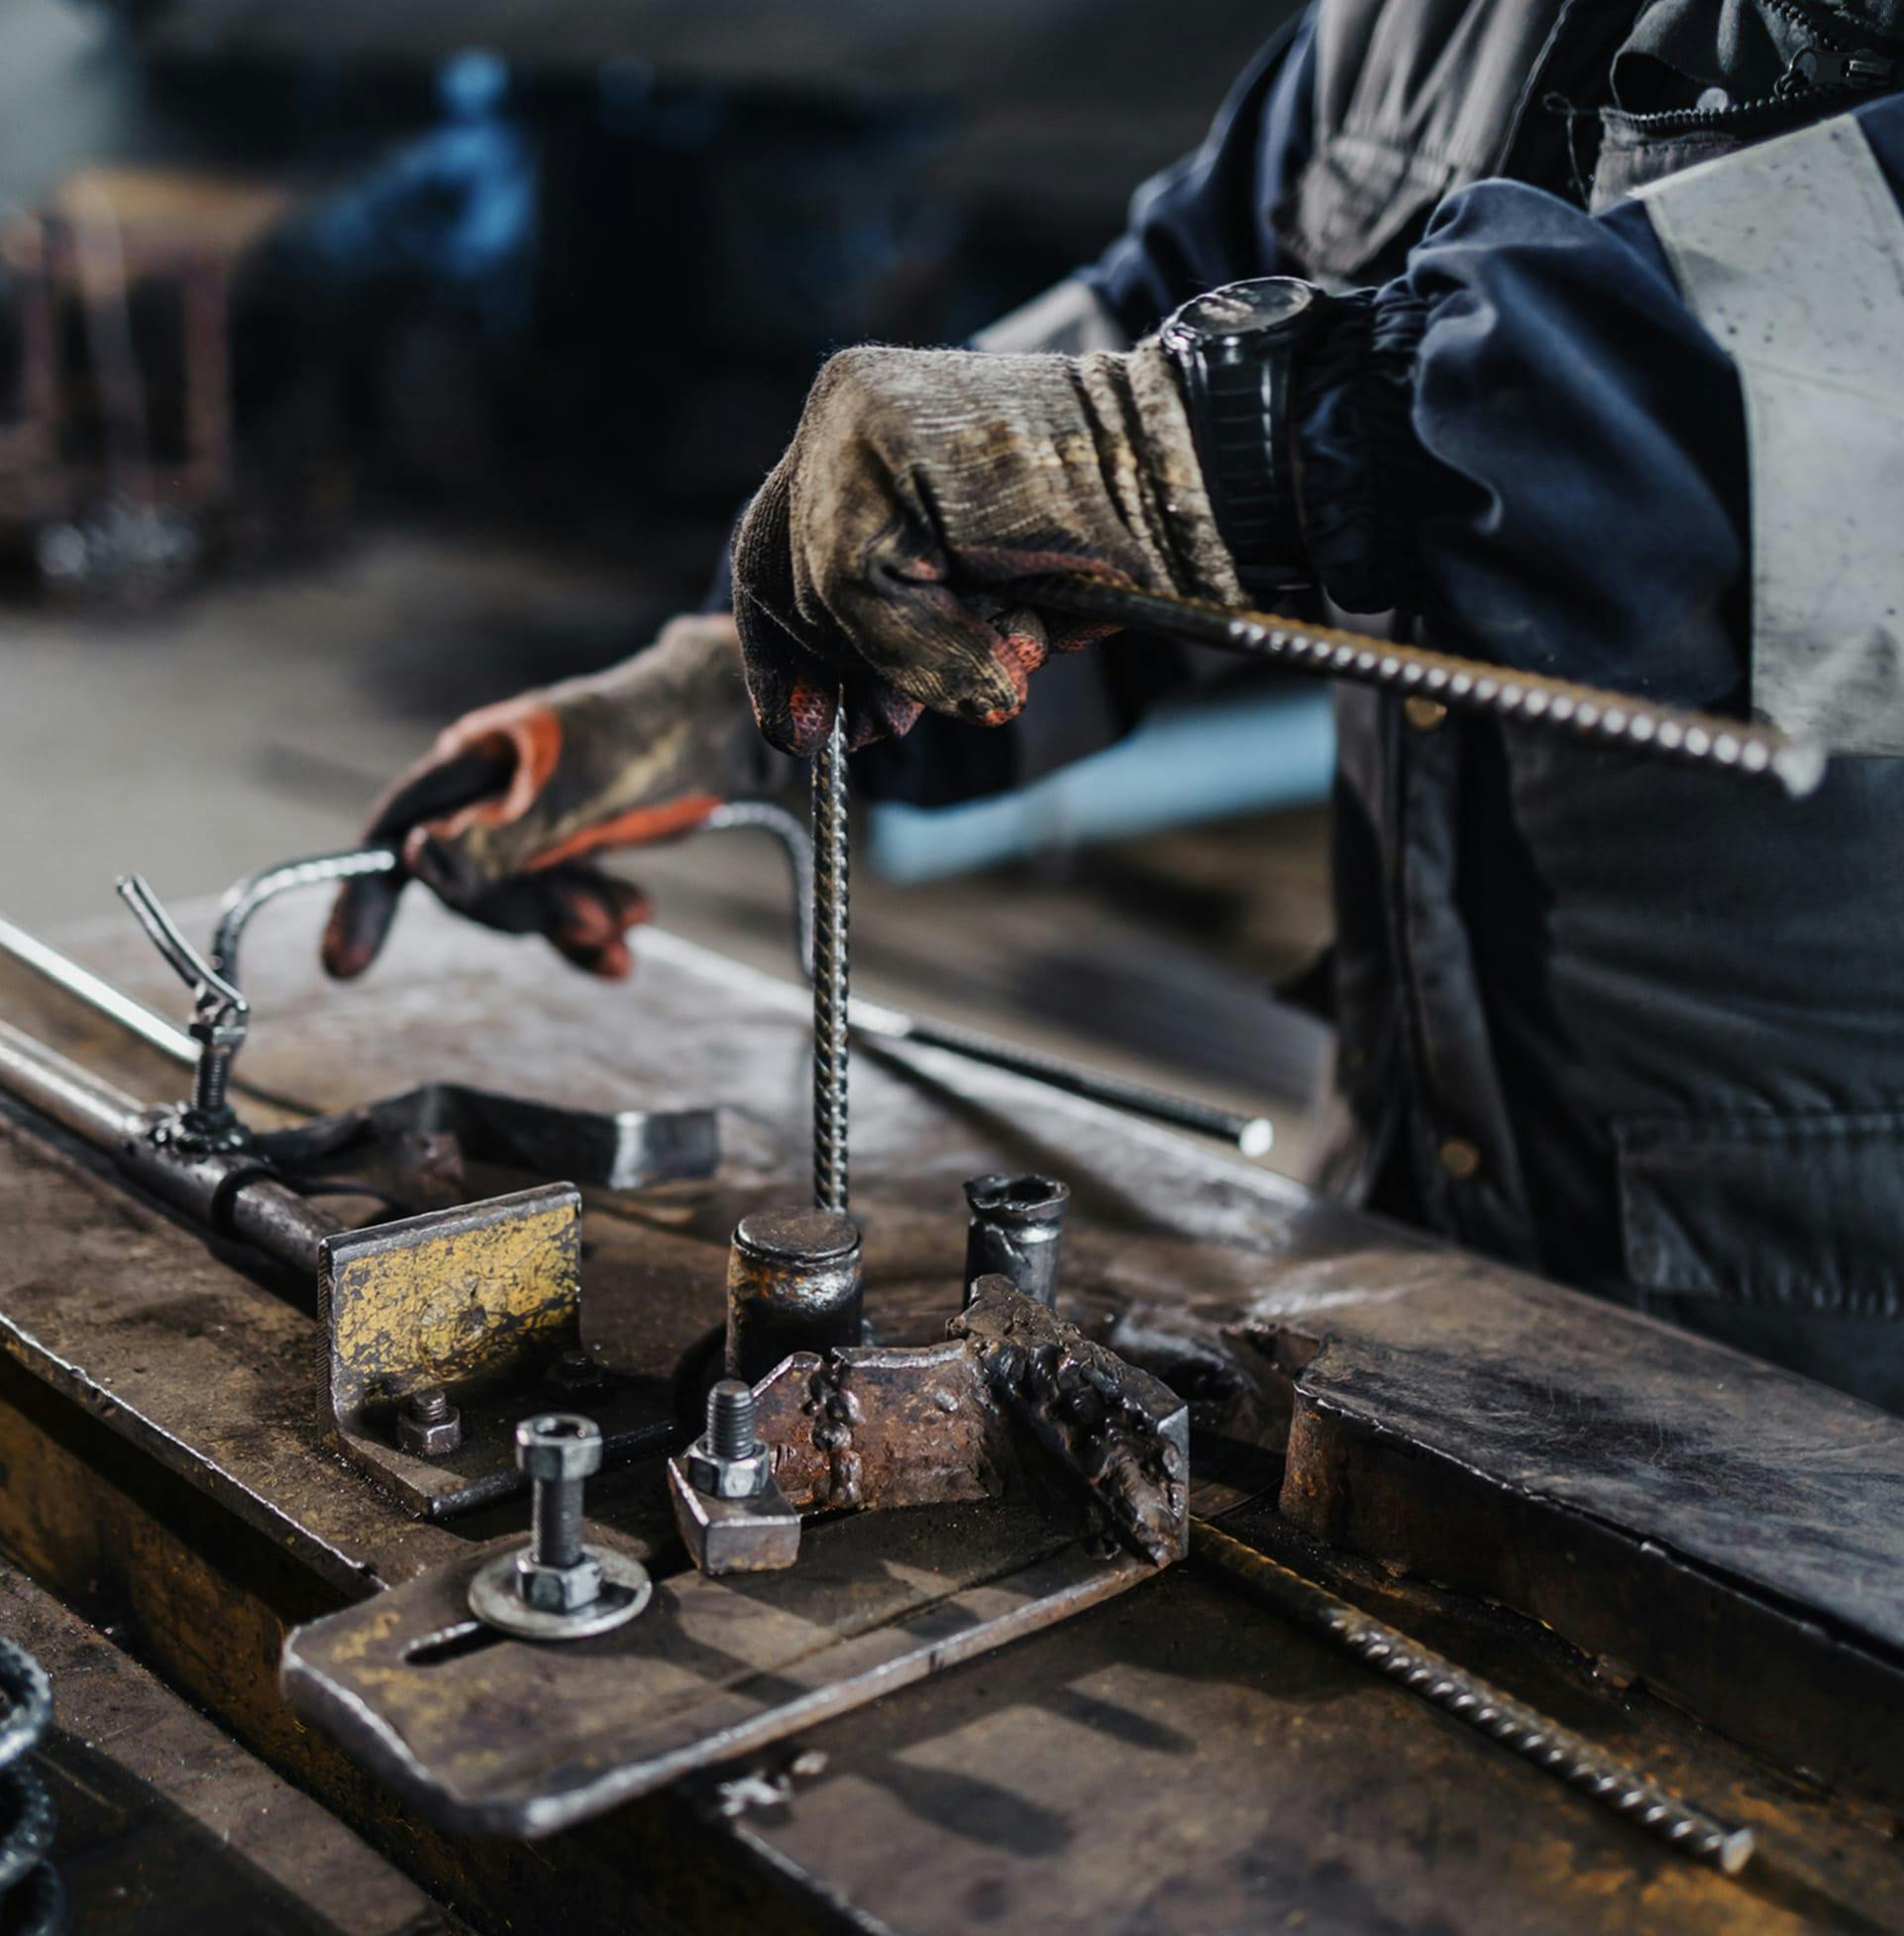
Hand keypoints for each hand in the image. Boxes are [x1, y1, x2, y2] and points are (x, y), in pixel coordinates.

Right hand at [322, 613, 746, 979]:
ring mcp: (536, 827)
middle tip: (592, 920)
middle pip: (466, 884)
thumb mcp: (574, 791)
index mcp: (473, 762)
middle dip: (525, 912)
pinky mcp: (578, 852)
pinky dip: (593, 934)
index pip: (396, 832)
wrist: (732, 727)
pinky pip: (564, 912)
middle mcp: (493, 795)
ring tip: (631, 917)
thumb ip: (502, 835)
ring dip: (570, 924)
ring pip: (522, 904)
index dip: (365, 900)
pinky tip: (625, 949)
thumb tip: (416, 863)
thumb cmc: (648, 737)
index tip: (347, 967)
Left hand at [730, 340, 1239, 755]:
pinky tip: (1018, 628)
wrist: (1197, 479)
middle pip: (792, 579)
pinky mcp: (882, 446)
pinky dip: (928, 641)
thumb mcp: (980, 600)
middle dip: (857, 667)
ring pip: (826, 589)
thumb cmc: (1111, 541)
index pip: (779, 554)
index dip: (782, 656)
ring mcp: (858, 418)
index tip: (802, 733)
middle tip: (900, 721)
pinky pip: (854, 586)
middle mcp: (849, 410)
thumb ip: (898, 632)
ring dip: (923, 652)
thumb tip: (825, 725)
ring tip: (1020, 641)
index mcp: (867, 434)